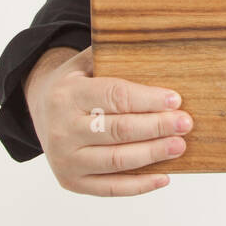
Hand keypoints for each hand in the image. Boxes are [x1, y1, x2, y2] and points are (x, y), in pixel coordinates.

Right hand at [26, 46, 192, 196]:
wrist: (39, 111)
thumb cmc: (76, 84)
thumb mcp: (86, 62)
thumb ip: (113, 54)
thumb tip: (160, 38)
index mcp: (67, 95)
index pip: (114, 97)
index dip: (147, 99)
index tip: (176, 100)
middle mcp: (62, 129)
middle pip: (117, 130)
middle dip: (156, 127)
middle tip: (186, 123)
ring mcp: (65, 159)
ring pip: (116, 160)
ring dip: (152, 155)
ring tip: (179, 146)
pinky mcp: (72, 181)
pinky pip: (110, 188)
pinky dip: (139, 185)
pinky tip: (165, 177)